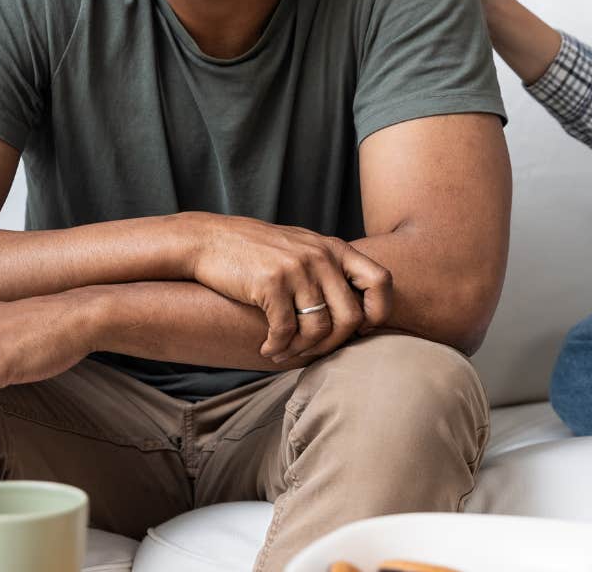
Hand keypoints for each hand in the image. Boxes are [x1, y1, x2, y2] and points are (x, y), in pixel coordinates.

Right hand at [181, 212, 392, 363]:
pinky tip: (268, 350)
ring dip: (302, 351)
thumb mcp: (304, 249)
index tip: (357, 329)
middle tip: (310, 351)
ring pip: (319, 329)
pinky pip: (286, 331)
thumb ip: (331, 272)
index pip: (381, 282)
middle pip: (351, 318)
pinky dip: (278, 348)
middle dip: (332, 345)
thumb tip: (361, 317)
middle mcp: (321, 256)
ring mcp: (297, 268)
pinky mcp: (271, 282)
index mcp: (335, 249)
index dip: (378, 312)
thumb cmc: (259, 252)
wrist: (211, 240)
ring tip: (285, 352)